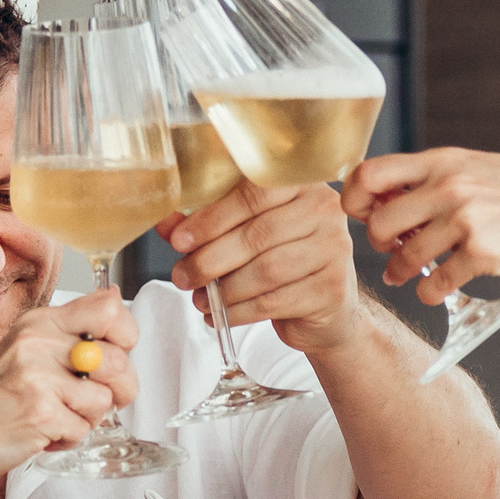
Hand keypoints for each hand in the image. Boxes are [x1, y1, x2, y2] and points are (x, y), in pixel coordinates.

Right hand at [0, 290, 138, 478]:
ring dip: (87, 418)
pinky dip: (69, 439)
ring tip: (57, 416)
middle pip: (117, 359)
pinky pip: (84, 429)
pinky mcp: (40, 411)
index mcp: (40, 321)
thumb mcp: (26, 348)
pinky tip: (44, 432)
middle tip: (93, 400)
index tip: (116, 354)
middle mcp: (37, 341)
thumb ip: (71, 331)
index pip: (109, 307)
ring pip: (104, 399)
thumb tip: (116, 300)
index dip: (126, 335)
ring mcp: (37, 376)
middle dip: (117, 390)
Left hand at [162, 182, 361, 354]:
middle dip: (211, 259)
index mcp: (301, 183)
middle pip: (258, 234)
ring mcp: (333, 249)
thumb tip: (166, 224)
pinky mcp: (331, 289)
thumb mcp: (246, 235)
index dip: (212, 217)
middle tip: (182, 276)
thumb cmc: (282, 261)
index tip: (179, 240)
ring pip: (266, 270)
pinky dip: (240, 311)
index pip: (254, 192)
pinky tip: (221, 315)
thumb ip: (209, 225)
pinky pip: (274, 301)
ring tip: (200, 299)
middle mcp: (324, 210)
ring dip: (224, 289)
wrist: (326, 307)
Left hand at [341, 149, 499, 301]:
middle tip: (388, 247)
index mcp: (441, 161)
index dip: (355, 198)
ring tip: (404, 273)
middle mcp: (450, 186)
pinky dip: (429, 292)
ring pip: (403, 258)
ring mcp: (467, 220)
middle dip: (377, 242)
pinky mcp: (483, 254)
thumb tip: (377, 198)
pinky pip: (434, 284)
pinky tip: (435, 288)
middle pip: (378, 222)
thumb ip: (427, 179)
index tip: (363, 213)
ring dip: (399, 272)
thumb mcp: (472, 168)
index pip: (369, 173)